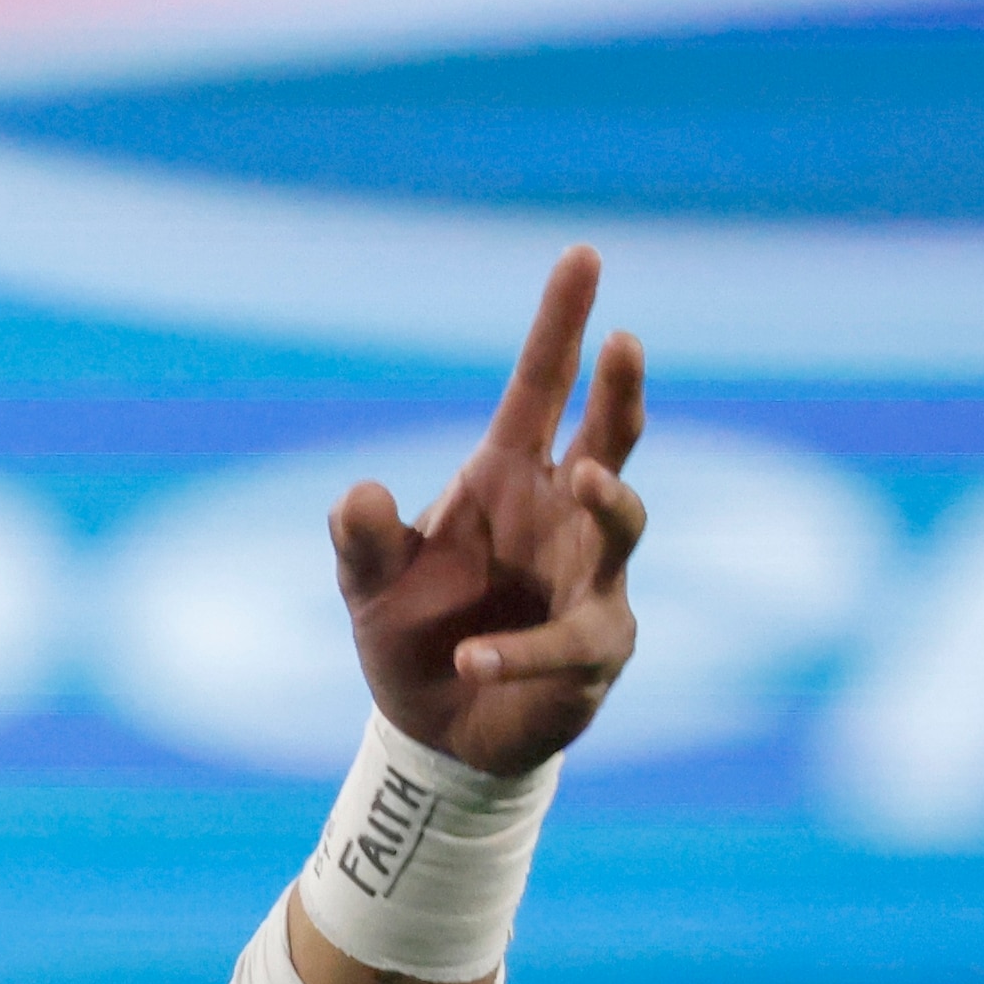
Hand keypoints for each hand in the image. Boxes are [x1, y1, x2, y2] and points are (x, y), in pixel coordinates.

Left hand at [335, 247, 647, 776]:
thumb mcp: (369, 582)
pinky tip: (471, 658)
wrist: (436, 729)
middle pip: (609, 436)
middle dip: (620, 390)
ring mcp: (591, 578)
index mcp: (509, 478)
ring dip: (609, 500)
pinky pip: (567, 642)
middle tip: (624, 342)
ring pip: (623, 525)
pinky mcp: (595, 649)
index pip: (541, 387)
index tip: (583, 254)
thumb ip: (363, 539)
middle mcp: (561, 516)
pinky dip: (518, 652)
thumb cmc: (413, 631)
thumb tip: (359, 493)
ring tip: (586, 476)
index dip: (562, 324)